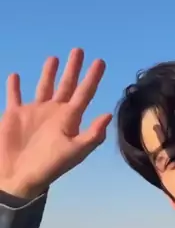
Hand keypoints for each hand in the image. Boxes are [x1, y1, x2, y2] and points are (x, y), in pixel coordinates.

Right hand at [0, 48, 111, 198]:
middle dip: (73, 69)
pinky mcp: (15, 115)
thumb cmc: (48, 165)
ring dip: (48, 73)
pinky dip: (14, 86)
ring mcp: (35, 113)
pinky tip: (14, 75)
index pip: (84, 94)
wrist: (19, 177)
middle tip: (78, 50)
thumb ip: (91, 135)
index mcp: (69, 120)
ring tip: (54, 58)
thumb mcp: (73, 151)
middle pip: (66, 86)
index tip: (100, 61)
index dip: (92, 78)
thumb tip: (108, 115)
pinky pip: (15, 96)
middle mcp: (54, 113)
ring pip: (44, 87)